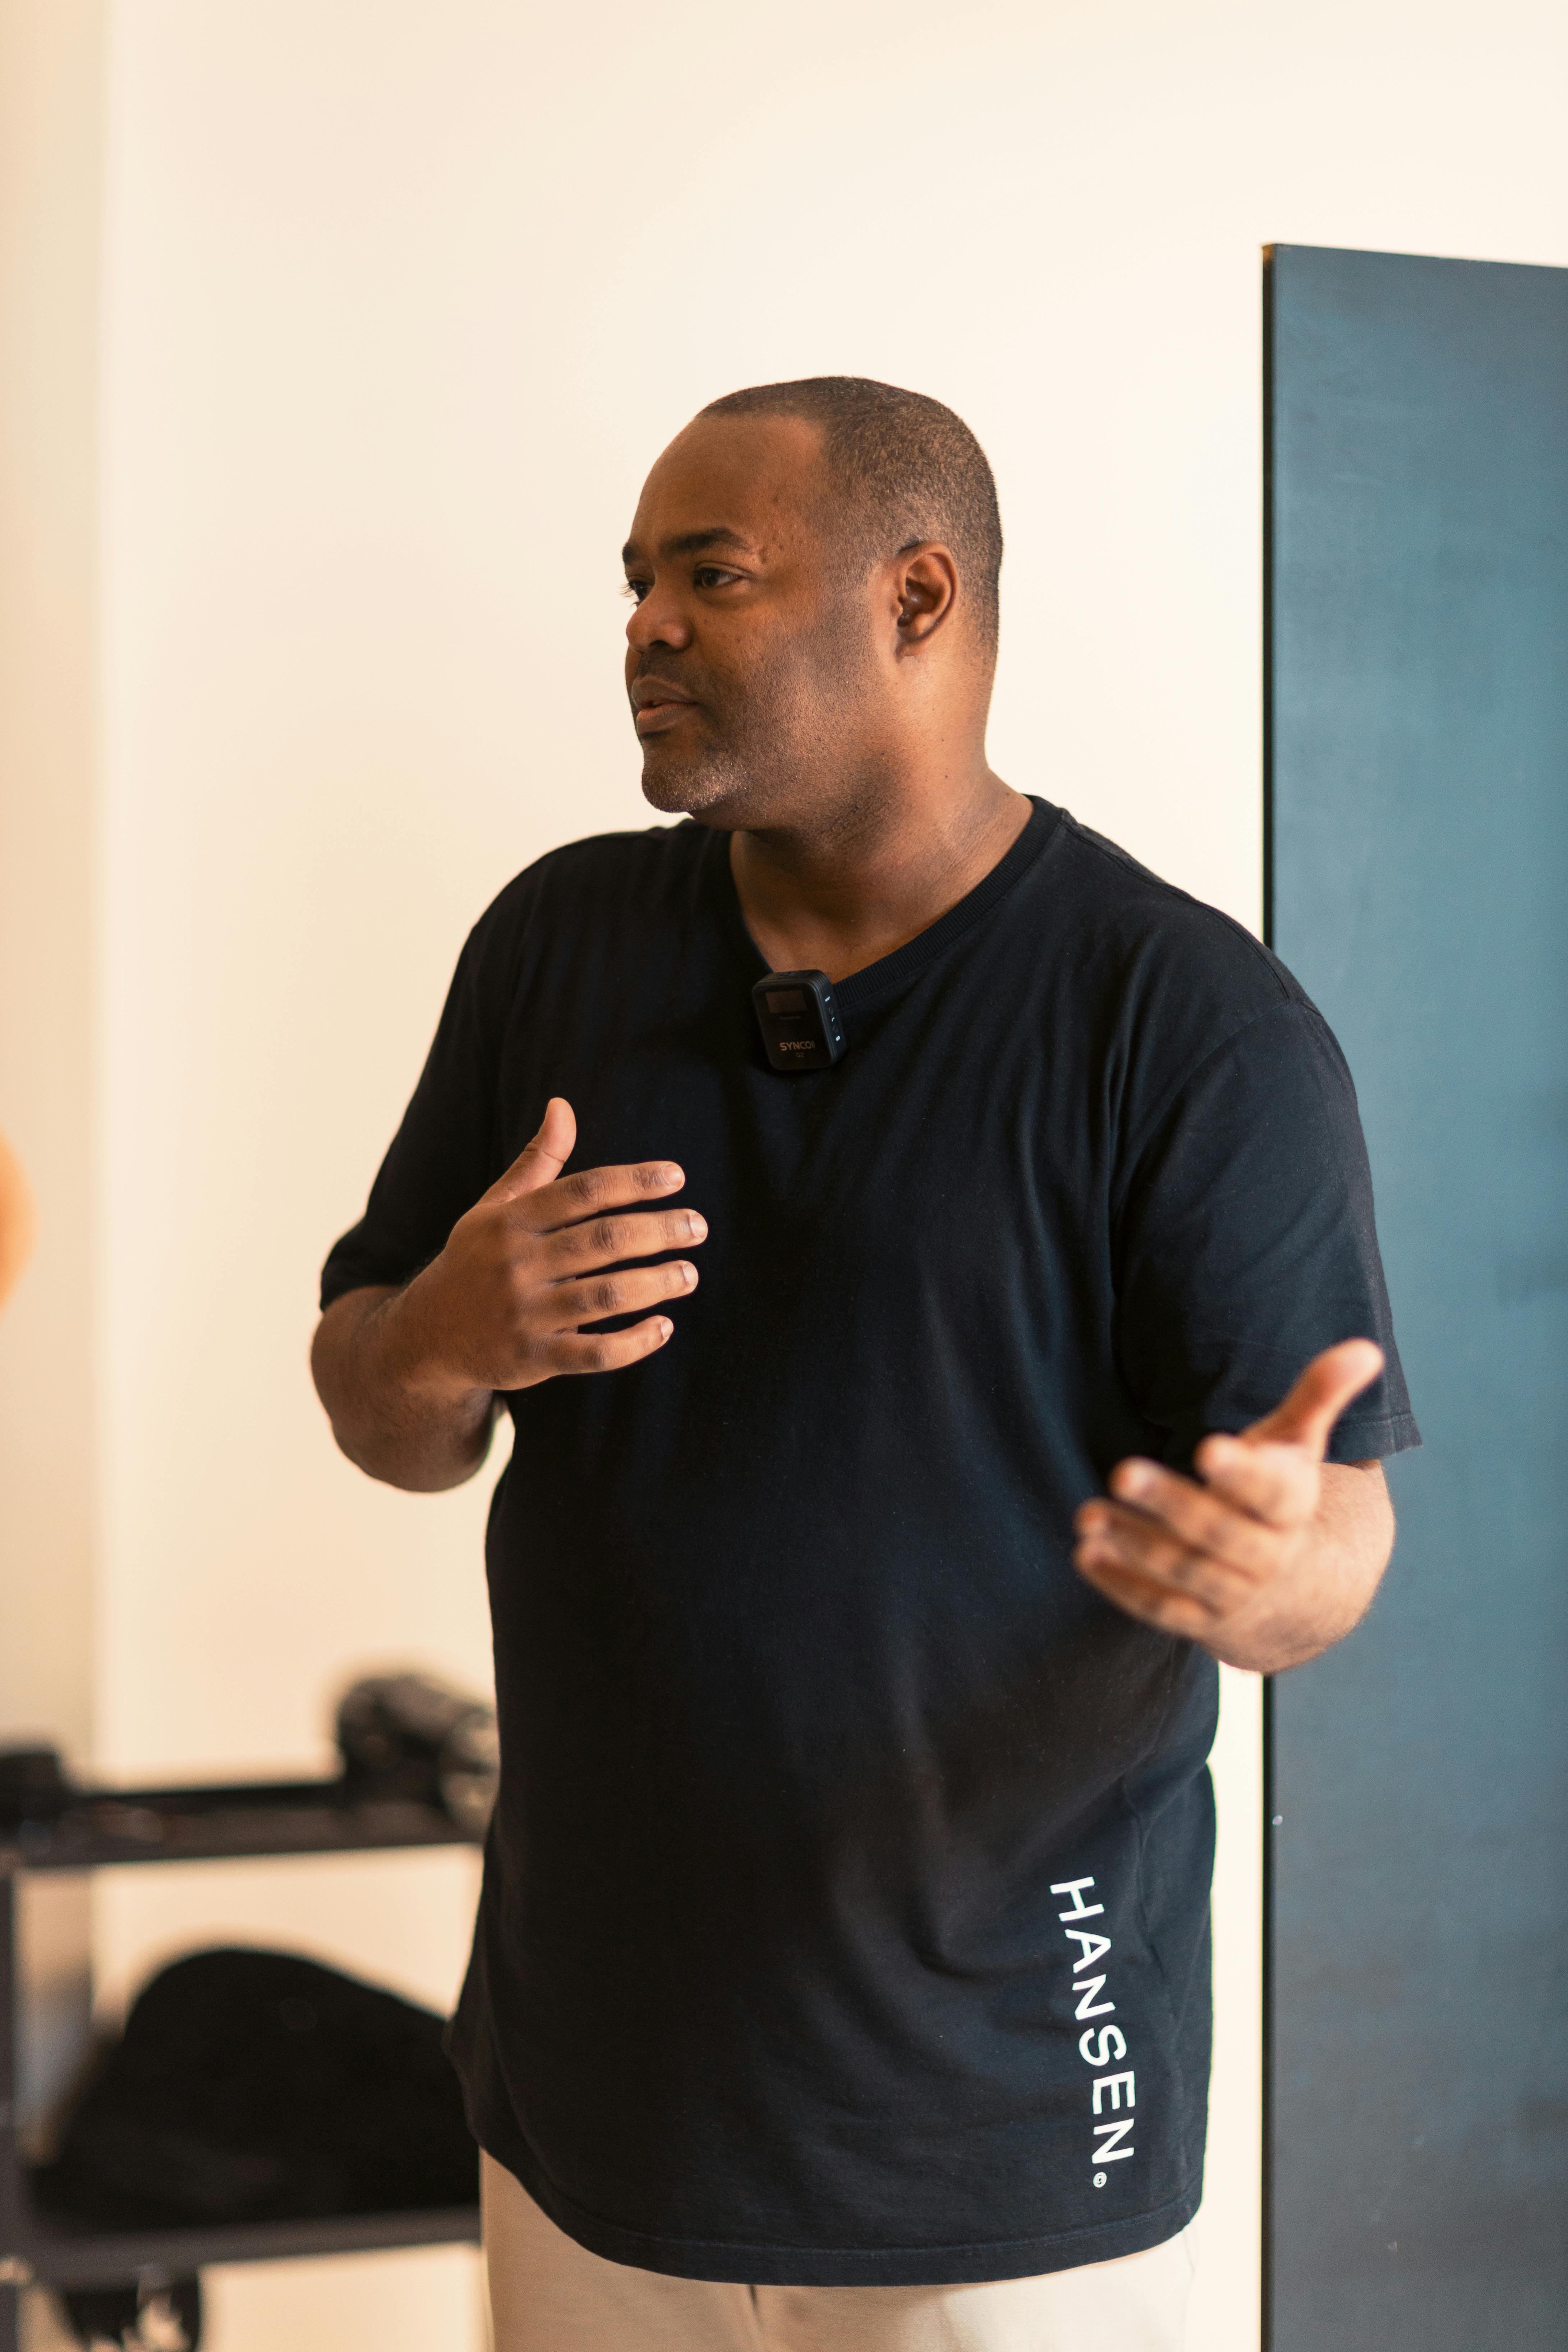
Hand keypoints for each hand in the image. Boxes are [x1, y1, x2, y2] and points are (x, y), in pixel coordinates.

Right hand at [392, 1097, 705, 1394]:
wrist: (427, 1336)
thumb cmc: (477, 1261)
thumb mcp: (496, 1207)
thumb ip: (537, 1161)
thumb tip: (562, 1104)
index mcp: (512, 1221)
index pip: (584, 1191)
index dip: (634, 1181)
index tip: (677, 1177)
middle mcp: (517, 1264)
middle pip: (602, 1241)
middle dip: (658, 1231)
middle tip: (698, 1227)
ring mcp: (525, 1314)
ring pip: (605, 1296)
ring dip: (656, 1284)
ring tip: (690, 1275)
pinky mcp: (532, 1358)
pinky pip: (593, 1353)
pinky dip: (633, 1344)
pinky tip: (664, 1328)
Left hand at [1073, 1340, 1389, 1670]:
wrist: (1296, 1593)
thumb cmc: (1279, 1496)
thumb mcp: (1298, 1446)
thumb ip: (1319, 1395)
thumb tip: (1366, 1347)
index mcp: (1292, 1506)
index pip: (1271, 1491)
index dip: (1241, 1472)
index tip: (1208, 1447)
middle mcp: (1267, 1554)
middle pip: (1218, 1531)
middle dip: (1170, 1503)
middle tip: (1121, 1471)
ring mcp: (1232, 1592)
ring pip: (1184, 1571)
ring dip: (1134, 1543)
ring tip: (1088, 1513)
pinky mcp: (1199, 1619)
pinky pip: (1161, 1608)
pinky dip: (1122, 1585)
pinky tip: (1083, 1553)